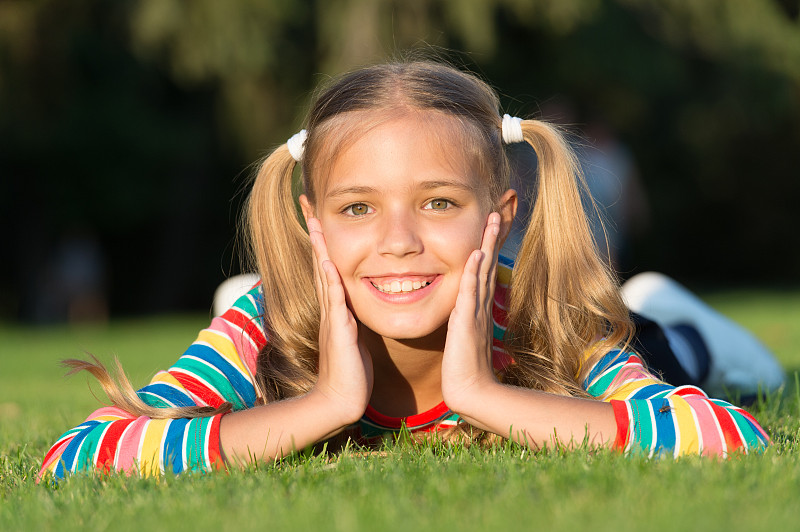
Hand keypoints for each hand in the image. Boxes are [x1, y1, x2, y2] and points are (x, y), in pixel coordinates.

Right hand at [307, 217, 372, 425]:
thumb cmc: (352, 372)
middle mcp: (330, 307)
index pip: (328, 266)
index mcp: (336, 307)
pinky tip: (328, 260)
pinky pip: (335, 300)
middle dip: (315, 232)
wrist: (341, 399)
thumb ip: (354, 320)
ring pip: (324, 274)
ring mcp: (333, 317)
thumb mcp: (355, 338)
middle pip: (320, 261)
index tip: (318, 215)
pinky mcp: (341, 330)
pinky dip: (331, 279)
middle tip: (307, 204)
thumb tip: (357, 308)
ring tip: (313, 220)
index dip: (323, 240)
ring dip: (319, 247)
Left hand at [441, 212, 502, 416]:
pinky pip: (470, 292)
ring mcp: (476, 312)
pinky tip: (476, 254)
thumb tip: (464, 321)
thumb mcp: (464, 342)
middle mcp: (480, 306)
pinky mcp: (467, 322)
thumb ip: (465, 327)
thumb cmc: (465, 372)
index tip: (491, 227)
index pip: (484, 272)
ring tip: (492, 220)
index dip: (488, 248)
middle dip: (493, 238)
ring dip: (487, 245)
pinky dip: (473, 272)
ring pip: (483, 271)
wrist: (471, 393)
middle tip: (498, 212)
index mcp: (478, 309)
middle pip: (489, 264)